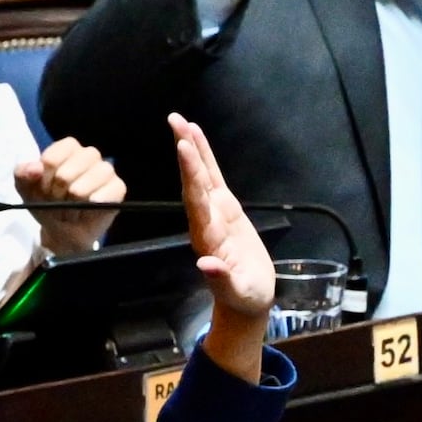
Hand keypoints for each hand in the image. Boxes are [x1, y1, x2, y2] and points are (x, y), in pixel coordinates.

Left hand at [15, 137, 127, 257]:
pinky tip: (86, 212)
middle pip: (64, 175)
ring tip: (70, 209)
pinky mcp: (118, 188)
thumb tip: (35, 168)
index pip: (50, 159)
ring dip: (70, 208)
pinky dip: (87, 212)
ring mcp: (106, 170)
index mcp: (68, 147)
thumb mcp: (26, 187)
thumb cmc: (46, 201)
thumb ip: (23, 173)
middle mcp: (89, 154)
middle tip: (57, 203)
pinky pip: (100, 200)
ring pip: (80, 190)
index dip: (43, 180)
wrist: (63, 229)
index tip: (43, 189)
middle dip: (55, 196)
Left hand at [172, 113, 275, 378]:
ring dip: (192, 149)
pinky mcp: (225, 209)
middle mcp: (206, 220)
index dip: (191, 174)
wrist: (246, 300)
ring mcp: (214, 213)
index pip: (196, 200)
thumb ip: (222, 280)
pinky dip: (206, 158)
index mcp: (208, 237)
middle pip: (194, 181)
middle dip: (186, 152)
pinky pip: (214, 179)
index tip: (183, 149)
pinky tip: (196, 139)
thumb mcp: (237, 292)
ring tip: (181, 121)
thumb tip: (207, 266)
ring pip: (202, 176)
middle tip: (176, 121)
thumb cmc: (244, 297)